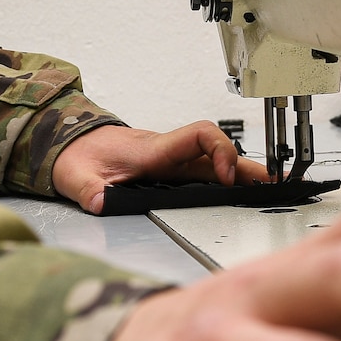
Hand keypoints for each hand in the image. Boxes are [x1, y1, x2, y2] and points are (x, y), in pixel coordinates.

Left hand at [53, 122, 269, 212]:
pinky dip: (226, 175)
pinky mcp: (169, 167)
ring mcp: (170, 158)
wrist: (65, 143)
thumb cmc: (75, 156)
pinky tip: (240, 189)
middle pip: (217, 151)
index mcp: (152, 151)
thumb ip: (89, 191)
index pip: (198, 136)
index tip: (225, 178)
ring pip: (214, 159)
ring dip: (241, 171)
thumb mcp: (76, 177)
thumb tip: (100, 203)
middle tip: (275, 184)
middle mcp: (167, 152)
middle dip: (247, 166)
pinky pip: (205, 167)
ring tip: (269, 189)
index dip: (219, 151)